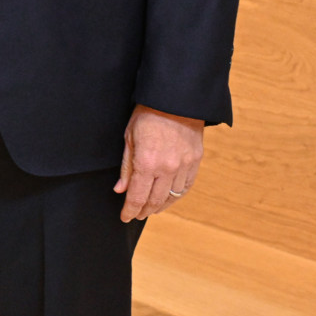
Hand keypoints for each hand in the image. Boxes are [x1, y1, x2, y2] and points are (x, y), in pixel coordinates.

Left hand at [114, 105, 204, 220]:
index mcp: (147, 162)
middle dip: (143, 210)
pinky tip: (169, 198)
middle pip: (154, 200)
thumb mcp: (130, 137)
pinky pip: (186, 186)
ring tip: (151, 209)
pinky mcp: (195, 160)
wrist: (175, 98)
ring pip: (172, 196)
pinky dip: (176, 196)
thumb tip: (120, 190)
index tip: (125, 217)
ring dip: (160, 206)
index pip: (137, 197)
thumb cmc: (147, 114)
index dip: (130, 211)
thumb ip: (126, 167)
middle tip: (137, 215)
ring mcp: (184, 165)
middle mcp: (167, 167)